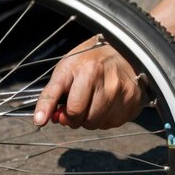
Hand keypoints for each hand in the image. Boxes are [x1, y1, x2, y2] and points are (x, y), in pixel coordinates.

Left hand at [33, 36, 147, 129]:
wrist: (121, 49)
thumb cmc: (88, 61)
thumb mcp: (64, 71)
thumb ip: (51, 96)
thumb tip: (40, 120)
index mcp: (89, 71)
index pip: (74, 108)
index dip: (61, 116)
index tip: (45, 120)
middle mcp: (110, 82)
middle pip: (86, 119)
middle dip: (76, 118)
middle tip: (76, 104)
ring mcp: (125, 93)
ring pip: (99, 124)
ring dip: (91, 119)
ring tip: (91, 101)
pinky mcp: (134, 101)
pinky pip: (113, 123)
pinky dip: (105, 118)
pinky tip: (105, 103)